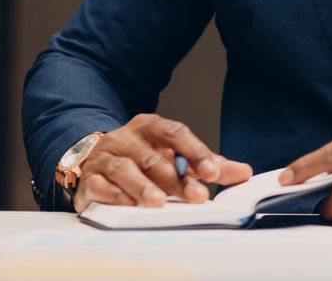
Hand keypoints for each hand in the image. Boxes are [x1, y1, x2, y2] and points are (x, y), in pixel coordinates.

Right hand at [72, 114, 252, 212]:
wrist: (94, 158)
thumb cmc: (141, 157)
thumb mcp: (175, 155)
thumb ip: (207, 163)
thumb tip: (243, 172)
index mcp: (151, 127)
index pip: (177, 134)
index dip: (196, 152)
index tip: (213, 173)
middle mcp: (127, 138)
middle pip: (154, 157)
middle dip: (176, 179)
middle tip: (197, 197)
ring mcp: (105, 157)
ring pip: (125, 169)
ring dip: (143, 187)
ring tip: (159, 202)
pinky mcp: (89, 178)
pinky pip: (99, 184)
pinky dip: (114, 195)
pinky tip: (128, 204)